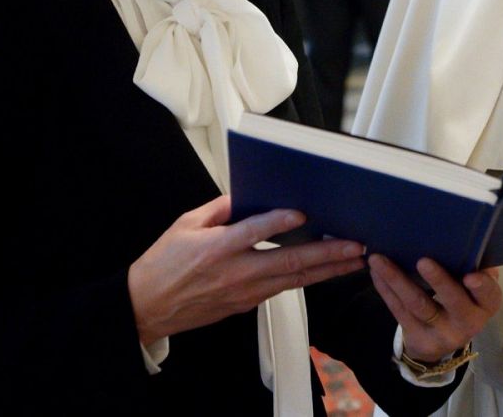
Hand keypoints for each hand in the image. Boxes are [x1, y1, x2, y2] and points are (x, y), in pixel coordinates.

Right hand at [127, 196, 365, 344]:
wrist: (147, 307)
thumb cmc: (163, 264)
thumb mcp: (185, 224)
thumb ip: (219, 208)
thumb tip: (247, 194)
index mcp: (216, 249)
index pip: (254, 232)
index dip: (280, 222)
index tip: (304, 213)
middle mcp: (236, 273)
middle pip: (289, 262)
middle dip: (327, 253)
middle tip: (355, 246)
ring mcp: (244, 292)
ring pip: (294, 280)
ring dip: (327, 270)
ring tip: (354, 260)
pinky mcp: (247, 304)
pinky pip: (283, 288)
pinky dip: (307, 278)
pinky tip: (325, 271)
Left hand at [368, 255, 500, 362]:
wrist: (441, 338)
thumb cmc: (461, 297)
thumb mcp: (473, 288)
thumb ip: (471, 266)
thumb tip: (464, 237)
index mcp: (485, 304)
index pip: (489, 295)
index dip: (482, 286)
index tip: (471, 275)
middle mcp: (467, 322)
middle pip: (453, 302)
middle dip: (438, 281)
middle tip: (423, 261)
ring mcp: (441, 332)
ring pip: (418, 305)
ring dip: (397, 280)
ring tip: (380, 260)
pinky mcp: (417, 336)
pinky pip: (398, 310)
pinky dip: (386, 289)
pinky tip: (376, 271)